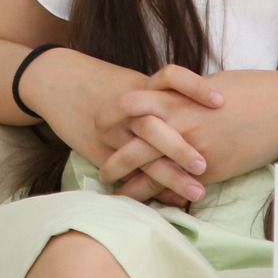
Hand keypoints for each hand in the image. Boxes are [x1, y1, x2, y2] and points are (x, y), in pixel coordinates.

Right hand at [27, 52, 220, 204]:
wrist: (57, 80)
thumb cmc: (101, 80)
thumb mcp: (132, 80)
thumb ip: (163, 96)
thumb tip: (203, 109)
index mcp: (137, 86)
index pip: (170, 77)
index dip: (195, 88)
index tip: (220, 102)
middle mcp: (124, 109)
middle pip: (152, 125)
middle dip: (180, 146)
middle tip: (205, 165)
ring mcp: (109, 131)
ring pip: (139, 156)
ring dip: (169, 176)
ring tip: (196, 192)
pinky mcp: (97, 150)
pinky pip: (124, 172)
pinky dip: (147, 188)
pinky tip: (169, 199)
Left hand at [98, 69, 277, 200]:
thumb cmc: (251, 89)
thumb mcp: (207, 85)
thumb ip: (182, 95)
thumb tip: (167, 103)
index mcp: (175, 96)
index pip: (125, 105)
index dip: (107, 119)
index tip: (99, 130)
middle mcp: (178, 122)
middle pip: (130, 145)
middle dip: (111, 162)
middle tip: (102, 174)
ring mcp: (194, 148)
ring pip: (150, 173)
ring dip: (131, 188)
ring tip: (119, 199)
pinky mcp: (211, 169)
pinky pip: (179, 188)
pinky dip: (164, 198)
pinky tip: (155, 207)